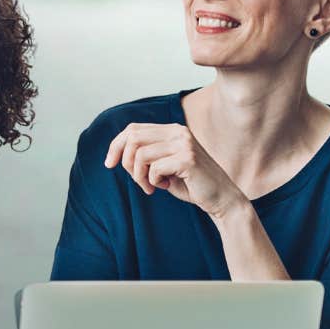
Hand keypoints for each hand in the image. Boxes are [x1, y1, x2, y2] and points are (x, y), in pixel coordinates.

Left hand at [105, 123, 247, 217]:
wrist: (221, 199)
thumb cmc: (190, 184)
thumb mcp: (164, 165)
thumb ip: (146, 154)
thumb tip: (117, 151)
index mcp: (172, 130)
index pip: (133, 129)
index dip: (116, 145)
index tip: (108, 164)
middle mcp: (178, 132)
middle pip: (133, 138)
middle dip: (126, 162)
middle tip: (137, 180)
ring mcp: (184, 144)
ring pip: (140, 155)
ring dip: (139, 176)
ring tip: (151, 186)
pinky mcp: (188, 159)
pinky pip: (154, 168)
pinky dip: (152, 181)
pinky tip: (164, 186)